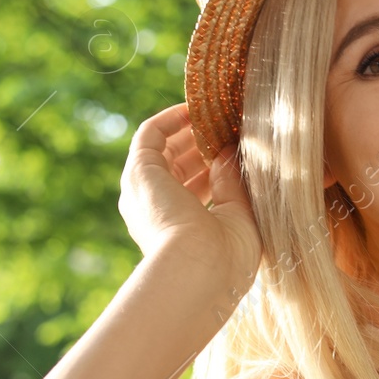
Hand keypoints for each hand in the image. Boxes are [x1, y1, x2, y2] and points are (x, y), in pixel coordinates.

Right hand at [118, 103, 259, 285]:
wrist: (202, 269)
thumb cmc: (227, 256)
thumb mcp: (238, 216)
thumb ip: (232, 183)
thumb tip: (229, 152)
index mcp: (179, 228)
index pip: (193, 188)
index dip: (213, 165)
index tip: (235, 148)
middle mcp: (155, 211)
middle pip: (176, 168)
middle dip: (202, 146)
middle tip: (229, 127)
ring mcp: (144, 191)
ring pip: (162, 150)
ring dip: (187, 130)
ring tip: (217, 113)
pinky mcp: (140, 173)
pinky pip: (149, 134)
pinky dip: (171, 119)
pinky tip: (194, 109)